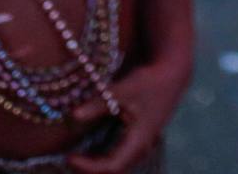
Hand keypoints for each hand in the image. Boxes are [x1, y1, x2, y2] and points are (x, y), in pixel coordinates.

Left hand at [66, 62, 190, 172]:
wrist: (170, 74)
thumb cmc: (148, 82)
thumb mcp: (121, 91)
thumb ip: (97, 105)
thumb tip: (73, 116)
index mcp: (138, 142)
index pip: (112, 167)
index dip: (88, 167)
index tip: (69, 157)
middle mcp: (139, 149)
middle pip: (113, 171)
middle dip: (89, 170)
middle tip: (67, 160)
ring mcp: (139, 145)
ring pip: (115, 165)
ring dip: (94, 165)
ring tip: (73, 157)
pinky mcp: (136, 138)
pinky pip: (117, 156)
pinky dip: (100, 156)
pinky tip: (86, 148)